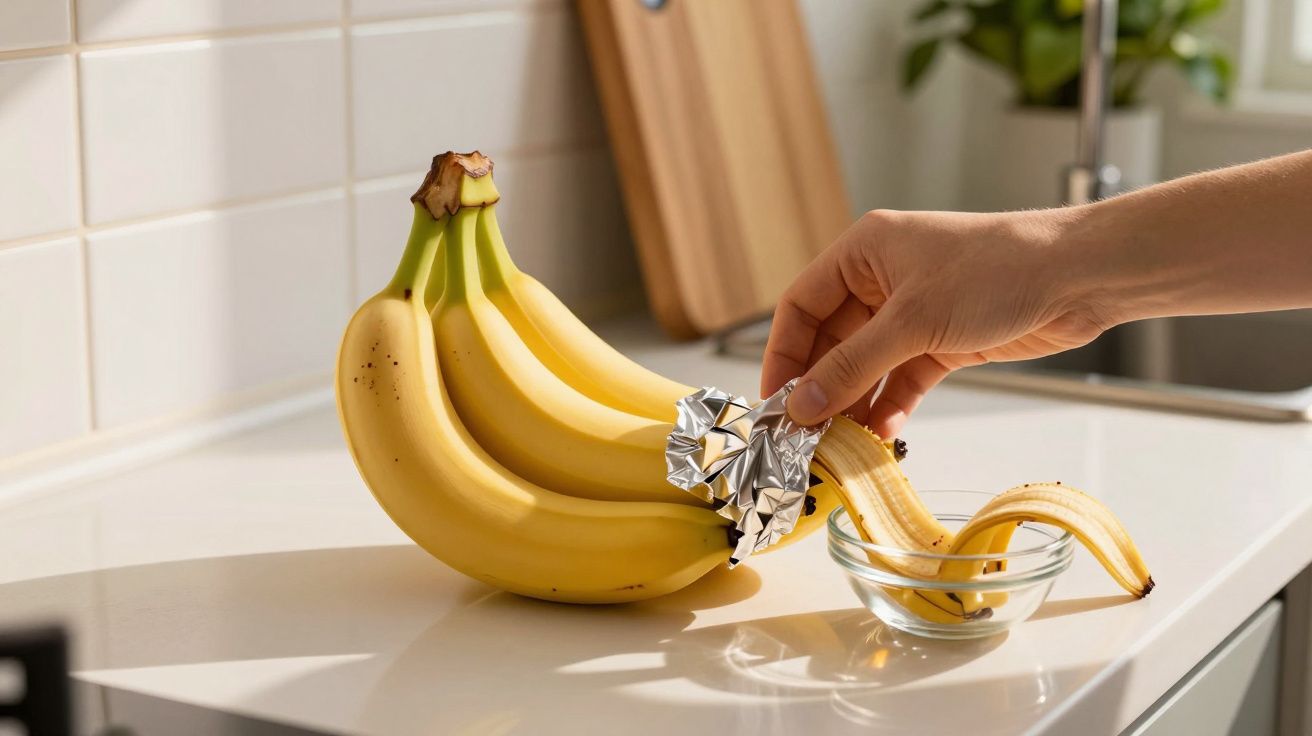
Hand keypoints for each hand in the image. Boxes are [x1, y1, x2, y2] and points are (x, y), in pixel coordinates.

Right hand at [761, 208, 1111, 435]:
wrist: (1079, 277)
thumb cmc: (998, 271)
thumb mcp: (913, 321)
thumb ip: (853, 366)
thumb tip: (802, 405)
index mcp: (863, 252)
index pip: (800, 306)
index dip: (783, 355)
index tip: (775, 403)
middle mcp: (882, 279)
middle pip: (830, 340)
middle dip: (819, 387)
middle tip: (804, 435)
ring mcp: (913, 312)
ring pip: (865, 364)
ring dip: (853, 402)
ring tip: (839, 444)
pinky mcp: (943, 340)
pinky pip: (901, 379)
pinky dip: (890, 405)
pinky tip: (881, 434)